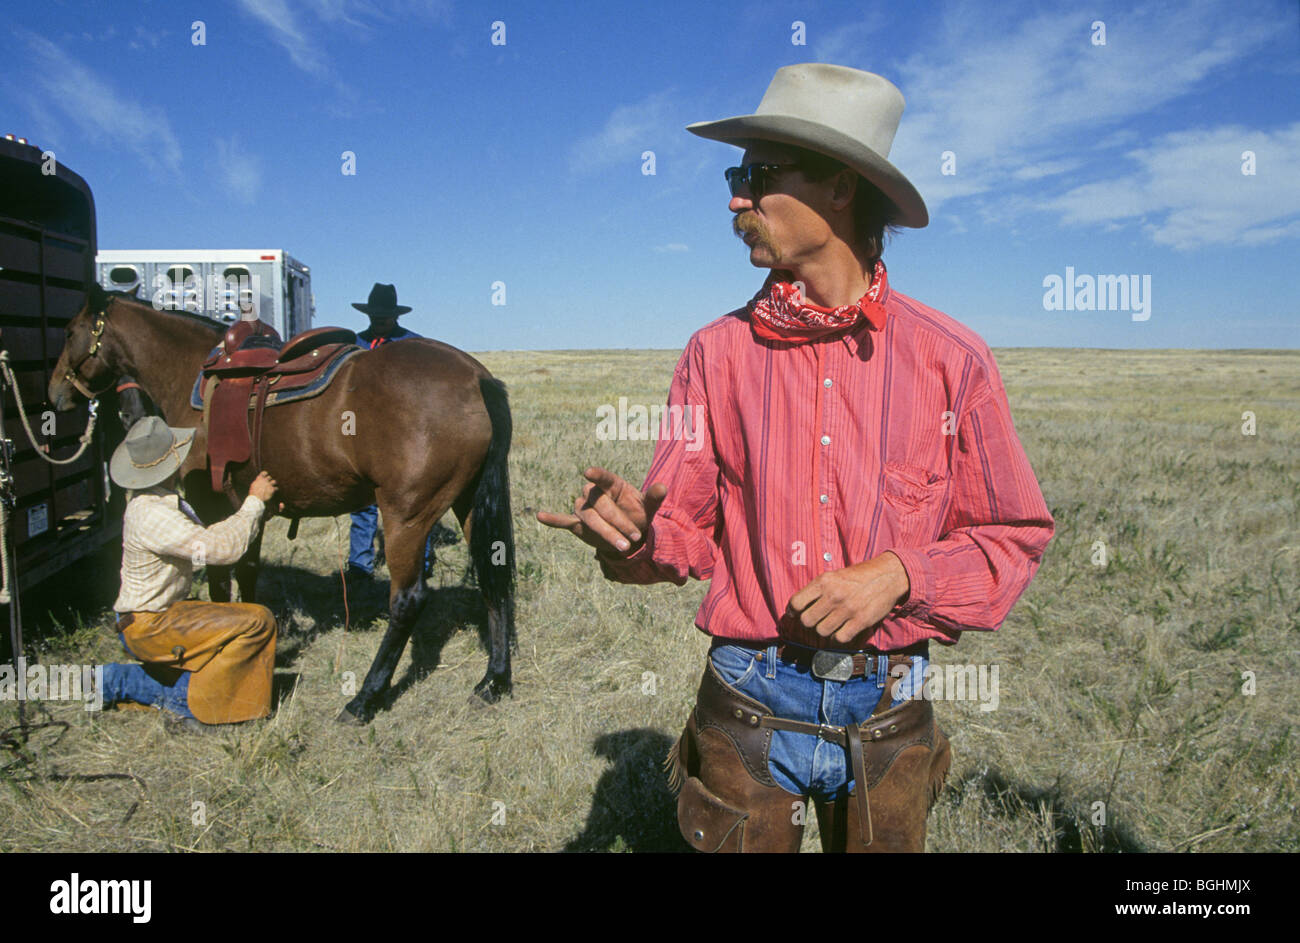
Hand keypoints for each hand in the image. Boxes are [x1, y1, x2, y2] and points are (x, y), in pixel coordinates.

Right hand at [249, 471, 277, 502]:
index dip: (265, 473)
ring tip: (272, 486)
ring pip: (274, 481)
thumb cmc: (253, 493)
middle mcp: (265, 480)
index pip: (264, 473)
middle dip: (269, 480)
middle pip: (269, 477)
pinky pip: (276, 488)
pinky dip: (276, 489)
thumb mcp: (253, 485)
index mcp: (259, 479)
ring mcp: (269, 484)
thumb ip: (257, 482)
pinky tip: (274, 490)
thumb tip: (259, 480)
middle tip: (267, 483)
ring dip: (273, 483)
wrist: (256, 498)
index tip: (266, 475)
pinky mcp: (272, 489)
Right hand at [536, 466, 667, 555]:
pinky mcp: (577, 523)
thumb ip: (654, 497)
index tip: (589, 473)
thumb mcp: (649, 507)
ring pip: (589, 519)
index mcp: (612, 485)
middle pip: (600, 506)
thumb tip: (663, 488)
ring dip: (605, 533)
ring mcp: (584, 508)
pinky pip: (563, 520)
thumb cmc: (638, 515)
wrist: (628, 534)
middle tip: (634, 539)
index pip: (604, 478)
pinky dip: (553, 519)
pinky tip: (540, 516)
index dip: (597, 475)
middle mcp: (594, 493)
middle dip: (618, 523)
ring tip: (623, 548)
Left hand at [785, 551, 909, 645]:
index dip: (793, 611)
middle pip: (807, 621)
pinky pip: (839, 638)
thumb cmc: (859, 576)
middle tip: (816, 619)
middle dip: (810, 622)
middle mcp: (833, 595)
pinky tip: (842, 630)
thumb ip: (818, 589)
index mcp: (824, 581)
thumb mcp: (835, 575)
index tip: (795, 614)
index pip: (796, 603)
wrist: (888, 576)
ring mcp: (847, 609)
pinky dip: (839, 637)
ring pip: (821, 631)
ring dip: (824, 630)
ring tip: (831, 624)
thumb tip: (797, 608)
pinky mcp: (860, 621)